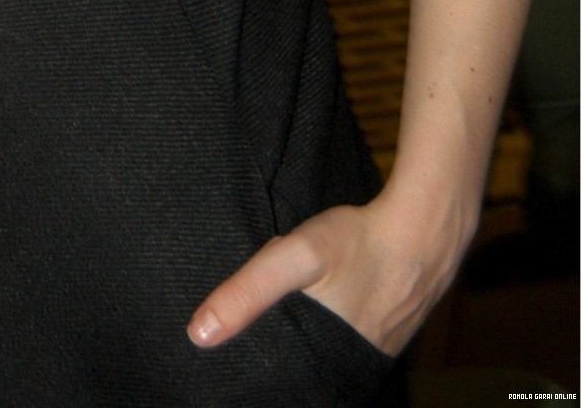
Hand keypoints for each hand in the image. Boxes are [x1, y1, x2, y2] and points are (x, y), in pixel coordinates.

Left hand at [186, 194, 461, 357]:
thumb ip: (249, 291)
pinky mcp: (382, 339)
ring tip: (276, 329)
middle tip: (246, 345)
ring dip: (299, 351)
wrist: (423, 231)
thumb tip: (199, 334)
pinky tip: (313, 315)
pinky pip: (341, 348)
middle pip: (299, 377)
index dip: (255, 380)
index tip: (228, 371)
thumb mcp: (295, 257)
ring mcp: (371, 358)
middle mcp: (350, 373)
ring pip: (320, 363)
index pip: (280, 391)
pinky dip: (323, 337)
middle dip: (274, 364)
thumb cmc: (358, 243)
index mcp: (326, 367)